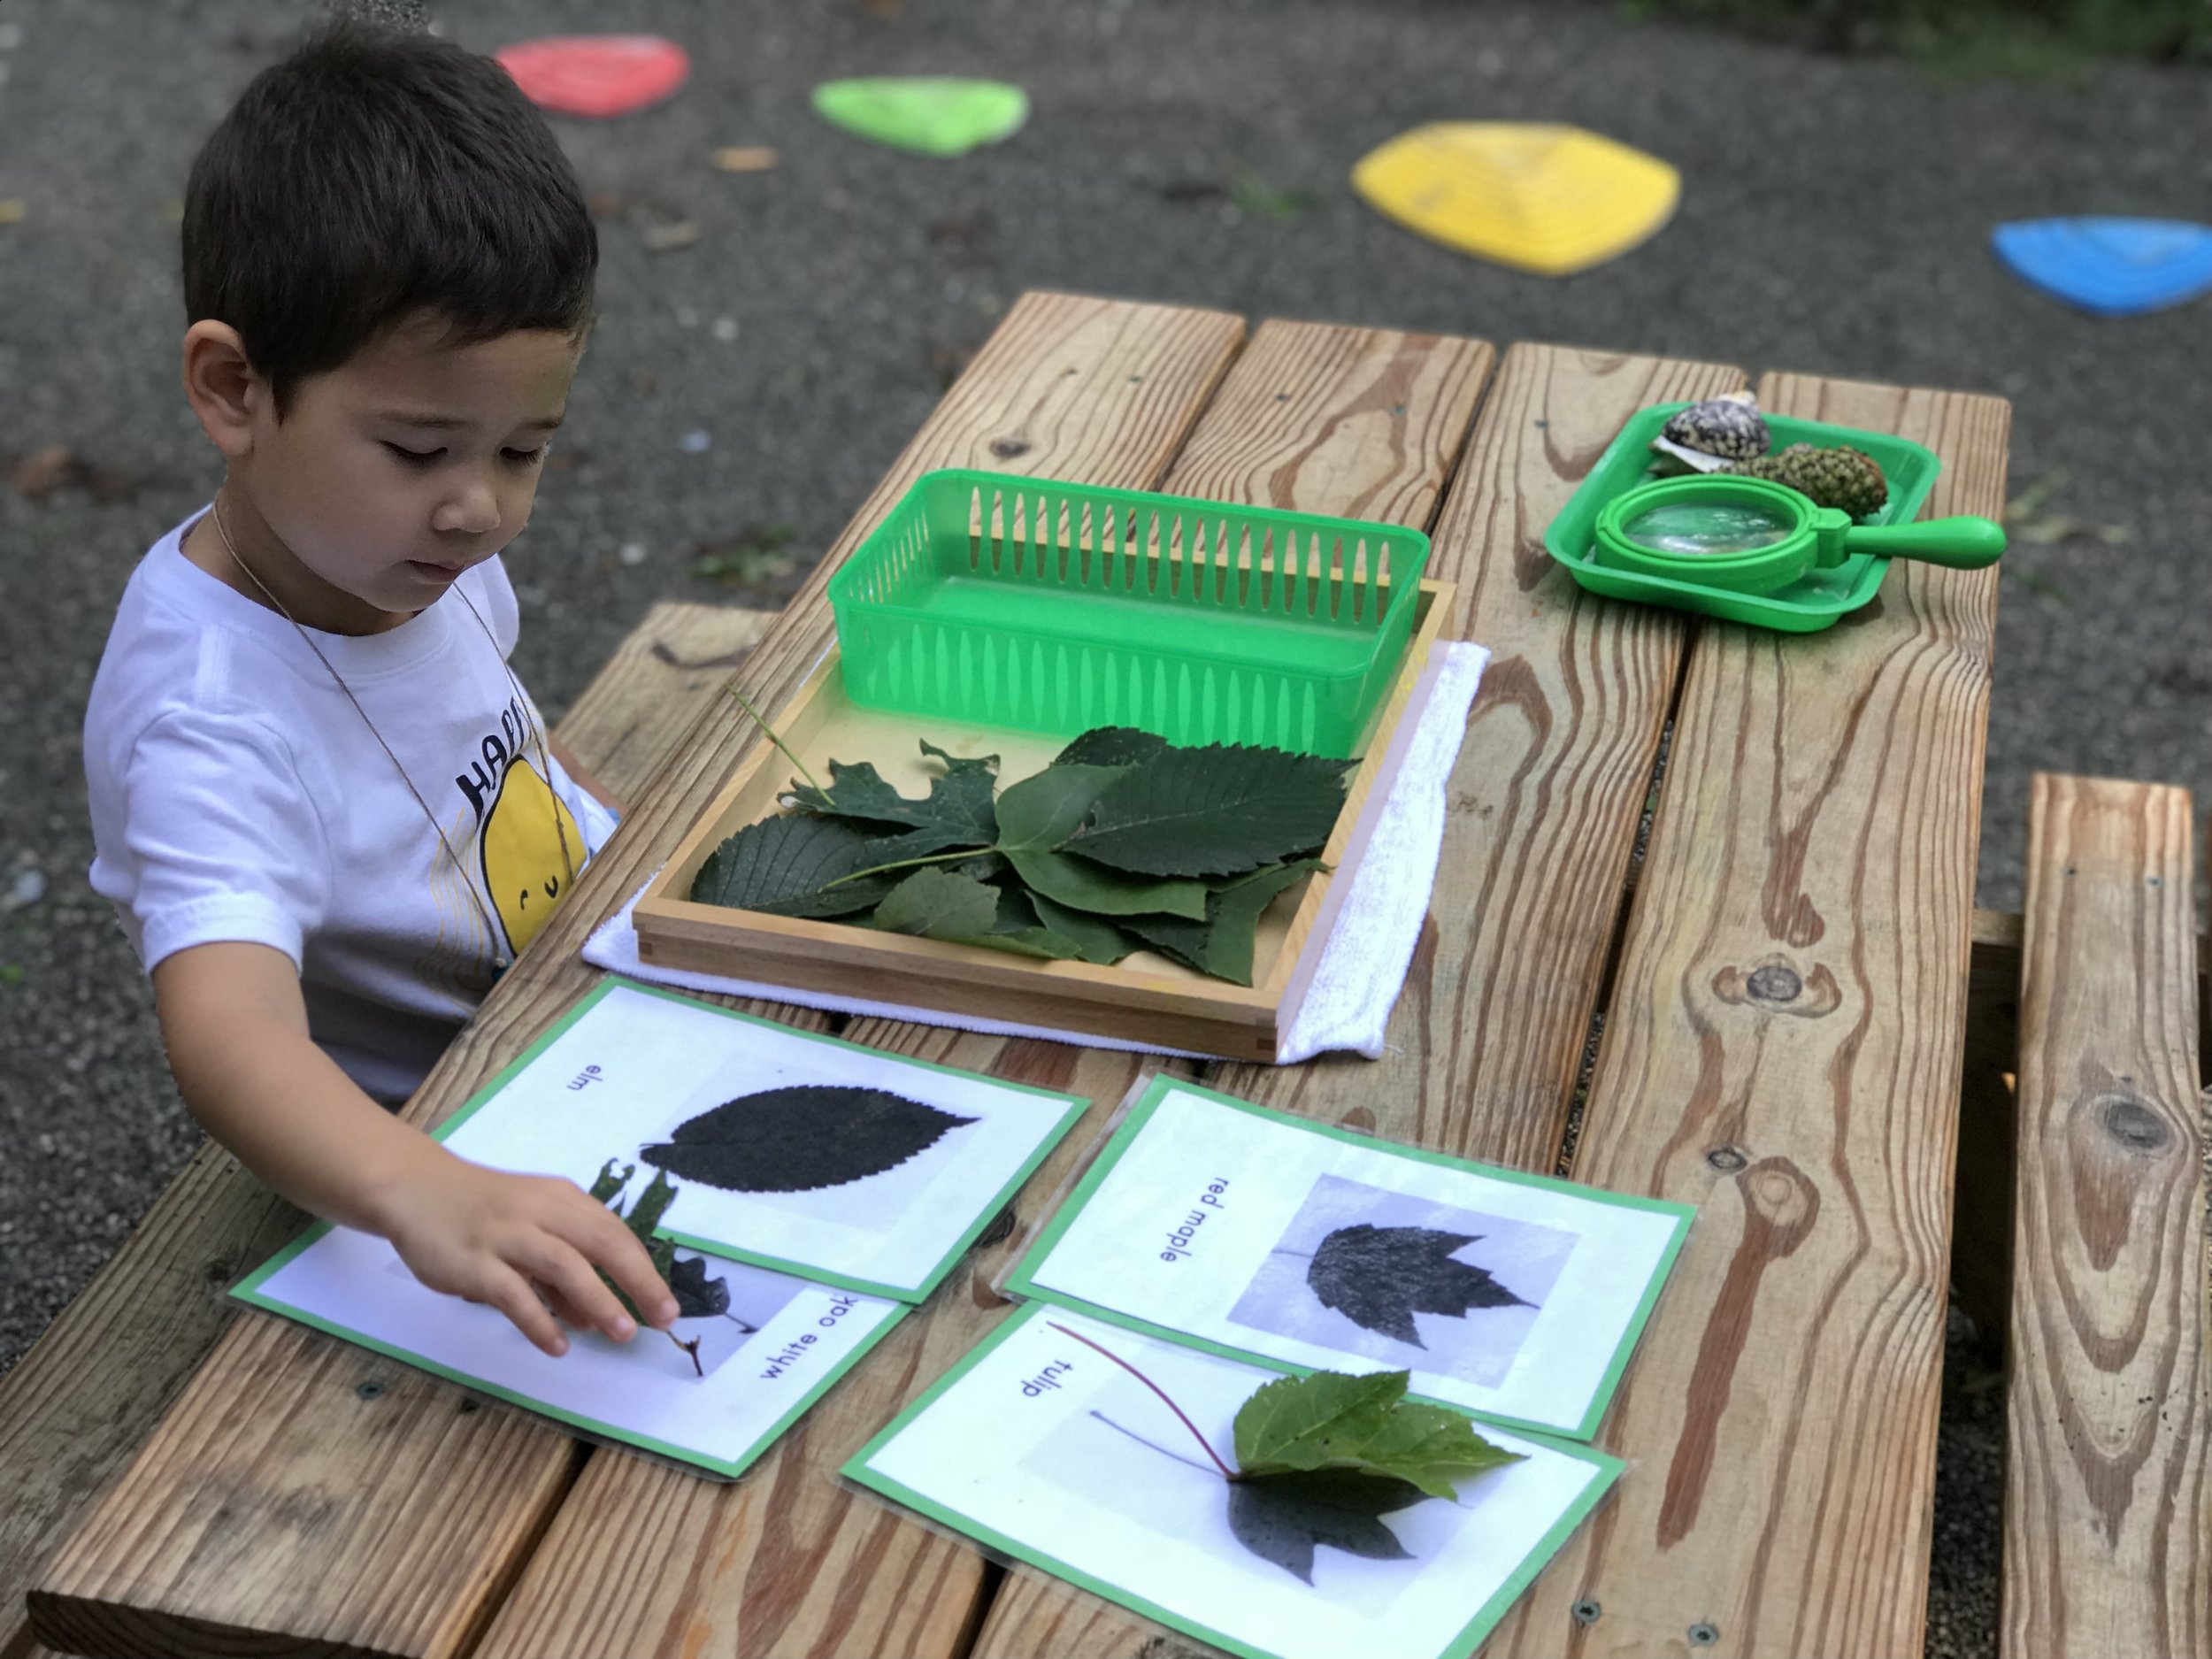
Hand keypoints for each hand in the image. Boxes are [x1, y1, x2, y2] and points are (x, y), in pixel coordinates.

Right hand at [375, 1150, 680, 1356]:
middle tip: (662, 1318)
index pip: (615, 1234)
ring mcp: (507, 1236)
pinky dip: (540, 1321)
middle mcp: (541, 1213)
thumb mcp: (532, 1230)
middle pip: (602, 1243)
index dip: (645, 1270)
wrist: (417, 1189)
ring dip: (598, 1300)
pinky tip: (558, 1346)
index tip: (667, 1306)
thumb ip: (563, 1274)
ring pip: (564, 1265)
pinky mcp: (475, 1262)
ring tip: (622, 1334)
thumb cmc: (484, 1213)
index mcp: (563, 1201)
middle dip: (638, 1281)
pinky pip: (514, 1294)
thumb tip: (597, 1319)